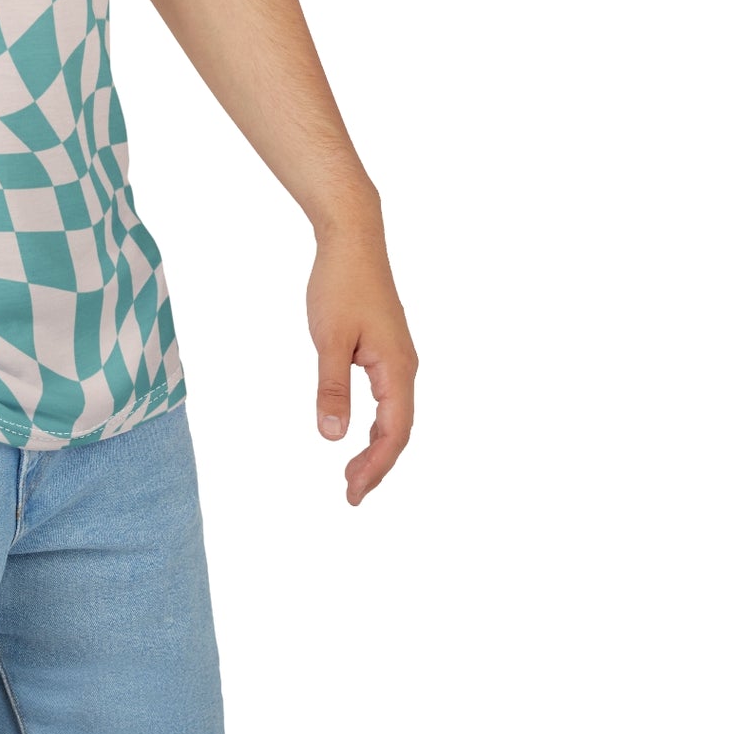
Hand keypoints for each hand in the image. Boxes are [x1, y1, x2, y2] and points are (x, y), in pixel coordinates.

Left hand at [308, 223, 416, 505]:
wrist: (352, 239)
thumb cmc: (339, 284)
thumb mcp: (328, 338)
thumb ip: (331, 387)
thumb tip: (331, 436)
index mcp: (397, 369)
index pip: (394, 433)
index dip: (376, 467)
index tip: (352, 493)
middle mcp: (405, 367)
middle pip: (399, 430)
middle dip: (376, 465)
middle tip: (350, 494)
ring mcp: (398, 358)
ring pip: (395, 415)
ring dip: (377, 447)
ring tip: (352, 474)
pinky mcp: (388, 349)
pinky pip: (388, 398)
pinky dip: (377, 423)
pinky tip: (360, 433)